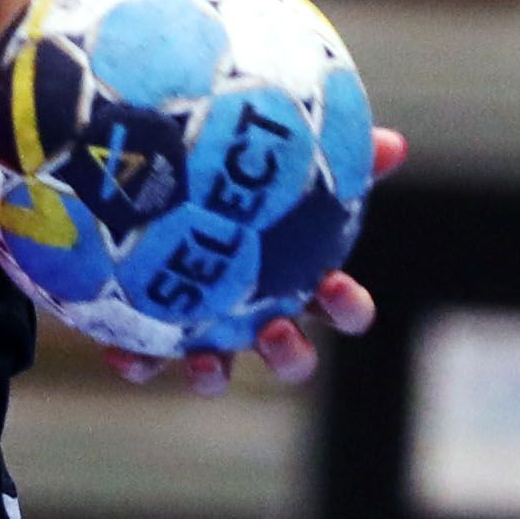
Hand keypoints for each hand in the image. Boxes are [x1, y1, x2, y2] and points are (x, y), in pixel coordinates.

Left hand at [113, 125, 408, 395]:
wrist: (153, 175)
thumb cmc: (241, 177)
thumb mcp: (292, 161)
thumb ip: (342, 154)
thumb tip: (395, 144)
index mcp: (299, 279)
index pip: (342, 307)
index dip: (348, 307)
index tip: (336, 286)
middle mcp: (258, 315)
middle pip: (290, 356)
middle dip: (289, 354)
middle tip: (274, 330)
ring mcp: (207, 331)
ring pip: (219, 371)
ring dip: (215, 374)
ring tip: (205, 362)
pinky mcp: (153, 333)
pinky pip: (147, 360)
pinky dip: (139, 363)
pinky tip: (124, 356)